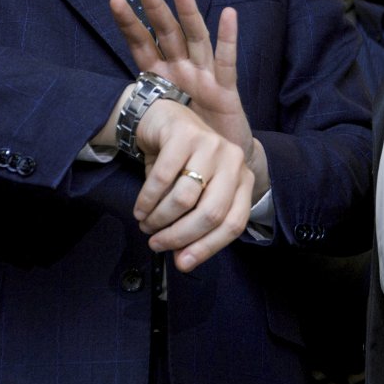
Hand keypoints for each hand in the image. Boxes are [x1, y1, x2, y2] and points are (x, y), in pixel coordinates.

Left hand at [111, 0, 267, 196]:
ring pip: (195, 38)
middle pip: (167, 32)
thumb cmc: (184, 143)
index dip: (129, 24)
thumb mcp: (153, 128)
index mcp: (161, 78)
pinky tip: (228, 14)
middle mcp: (182, 70)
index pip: (142, 45)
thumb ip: (136, 117)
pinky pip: (226, 62)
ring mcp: (204, 77)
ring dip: (188, 11)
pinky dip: (228, 38)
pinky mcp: (226, 90)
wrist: (216, 166)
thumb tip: (102, 118)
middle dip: (155, 6)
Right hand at [131, 96, 253, 271]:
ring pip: (185, 198)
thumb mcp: (196, 194)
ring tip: (146, 224)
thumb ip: (195, 225)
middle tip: (156, 243)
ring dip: (159, 218)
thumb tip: (183, 261)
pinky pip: (163, 178)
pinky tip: (140, 209)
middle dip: (179, 235)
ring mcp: (211, 144)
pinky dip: (147, 200)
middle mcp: (233, 160)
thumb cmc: (182, 165)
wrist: (164, 121)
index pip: (234, 223)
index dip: (208, 247)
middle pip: (211, 213)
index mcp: (243, 179)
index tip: (182, 263)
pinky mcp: (186, 134)